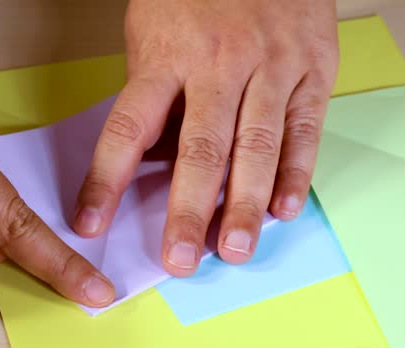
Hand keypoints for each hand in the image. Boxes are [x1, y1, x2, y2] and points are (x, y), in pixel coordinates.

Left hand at [73, 0, 338, 275]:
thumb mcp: (153, 28)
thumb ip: (155, 94)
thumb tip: (151, 164)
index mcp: (167, 53)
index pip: (128, 127)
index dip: (107, 180)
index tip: (90, 223)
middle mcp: (220, 63)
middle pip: (200, 148)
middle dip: (188, 211)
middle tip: (179, 261)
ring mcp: (273, 65)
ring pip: (257, 146)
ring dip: (244, 206)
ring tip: (233, 250)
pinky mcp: (314, 68)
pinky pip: (304, 130)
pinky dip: (296, 174)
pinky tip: (283, 211)